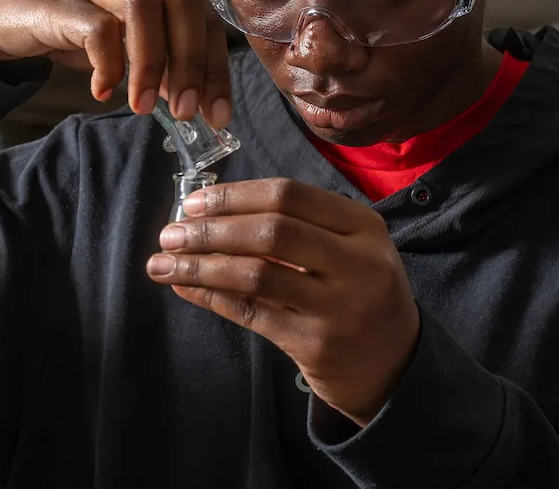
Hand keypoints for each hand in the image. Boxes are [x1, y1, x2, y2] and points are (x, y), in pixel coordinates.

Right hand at [0, 0, 230, 124]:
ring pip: (144, 7)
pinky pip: (98, 29)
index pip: (202, 12)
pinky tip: (103, 90)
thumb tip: (192, 98)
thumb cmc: (68, 22)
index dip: (215, 64)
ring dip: (152, 65)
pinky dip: (108, 64)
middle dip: (192, 61)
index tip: (217, 112)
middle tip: (186, 110)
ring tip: (143, 106)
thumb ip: (159, 57)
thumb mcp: (123, 37)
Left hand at [146, 178, 419, 425]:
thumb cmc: (358, 291)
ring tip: (163, 263)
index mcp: (363, 225)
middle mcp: (357, 261)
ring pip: (257, 274)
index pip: (289, 195)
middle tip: (170, 233)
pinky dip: (212, 297)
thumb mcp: (346, 248)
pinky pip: (252, 313)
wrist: (394, 363)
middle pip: (271, 230)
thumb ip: (293, 228)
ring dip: (201, 265)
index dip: (235, 196)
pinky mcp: (316, 344)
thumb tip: (206, 215)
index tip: (193, 202)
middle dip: (211, 229)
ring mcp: (339, 306)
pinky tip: (185, 288)